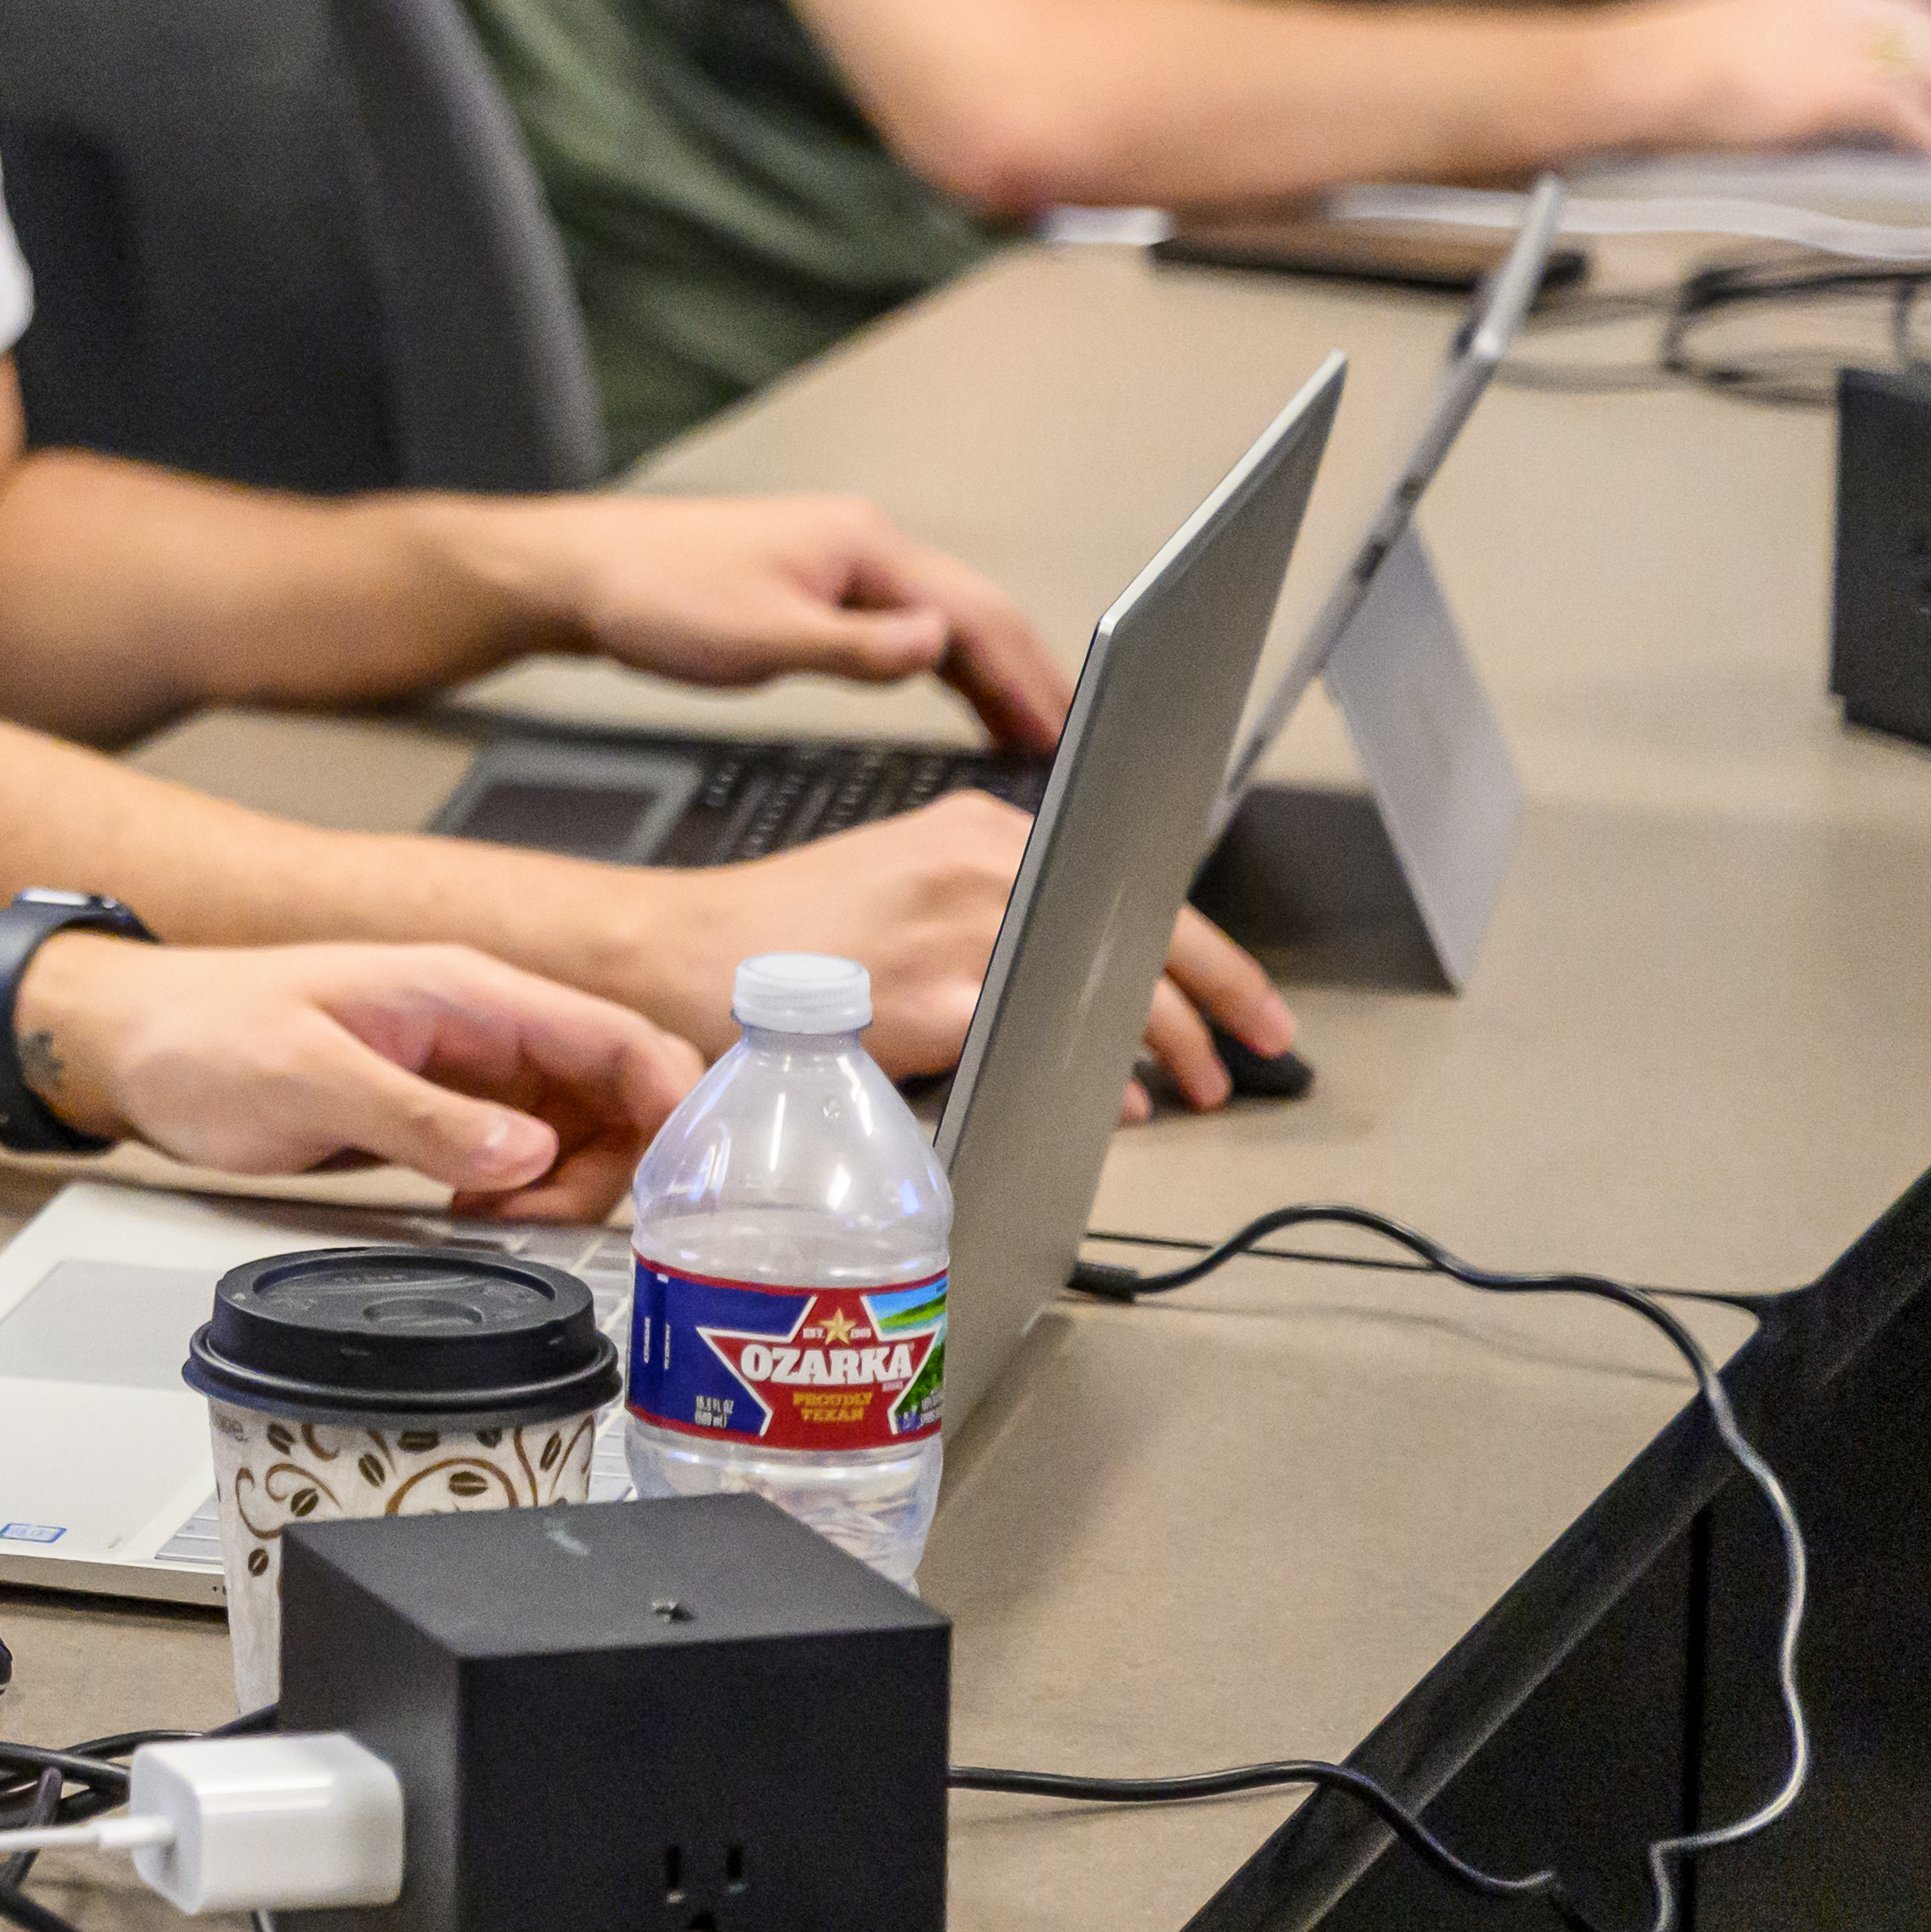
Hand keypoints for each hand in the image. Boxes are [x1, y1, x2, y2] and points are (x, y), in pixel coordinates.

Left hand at [27, 934, 697, 1221]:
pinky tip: (479, 1214)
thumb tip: (528, 1150)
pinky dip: (522, 1192)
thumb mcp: (306, 1076)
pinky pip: (521, 1154)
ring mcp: (461, 1071)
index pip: (613, 1033)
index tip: (687, 1176)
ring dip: (567, 1186)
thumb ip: (420, 1115)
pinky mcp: (436, 1113)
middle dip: (615, 1165)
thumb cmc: (200, 1035)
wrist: (131, 1046)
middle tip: (552, 1218)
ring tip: (499, 1216)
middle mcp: (478, 1027)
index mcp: (464, 991)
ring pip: (575, 1131)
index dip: (672, 1100)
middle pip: (613, 1092)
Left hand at [520, 491, 1067, 753]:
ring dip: (993, 674)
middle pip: (975, 612)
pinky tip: (962, 701)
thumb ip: (856, 648)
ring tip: (1037, 734)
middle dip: (1029, 677)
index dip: (1029, 676)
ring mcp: (841, 560)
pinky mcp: (817, 584)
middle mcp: (862, 543)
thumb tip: (938, 646)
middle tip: (1077, 741)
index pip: (975, 614)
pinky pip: (907, 627)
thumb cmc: (652, 595)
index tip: (1070, 729)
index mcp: (862, 546)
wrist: (580, 573)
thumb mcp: (760, 638)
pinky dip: (945, 666)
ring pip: (945, 620)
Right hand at [633, 801, 1303, 1119]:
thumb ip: (995, 925)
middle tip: (1260, 1049)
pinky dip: (1096, 1076)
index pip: (1130, 882)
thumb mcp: (898, 890)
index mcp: (977, 831)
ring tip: (1197, 1085)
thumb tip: (1098, 999)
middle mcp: (979, 865)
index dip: (1211, 954)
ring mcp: (955, 928)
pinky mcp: (929, 994)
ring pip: (1112, 987)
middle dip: (1220, 1002)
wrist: (670, 952)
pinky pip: (1046, 1040)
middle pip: (1142, 931)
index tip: (1255, 1002)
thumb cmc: (774, 941)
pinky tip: (1120, 1099)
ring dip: (1174, 1045)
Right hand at [1598, 0, 1930, 157]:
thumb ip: (1798, 49)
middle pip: (1930, 33)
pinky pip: (1902, 107)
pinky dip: (1928, 132)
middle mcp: (1831, 3)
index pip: (1907, 7)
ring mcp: (1831, 40)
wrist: (1631, 71)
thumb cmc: (1667, 67)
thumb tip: (1837, 94)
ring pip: (1929, 68)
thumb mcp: (1744, 35)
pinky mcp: (1827, 83)